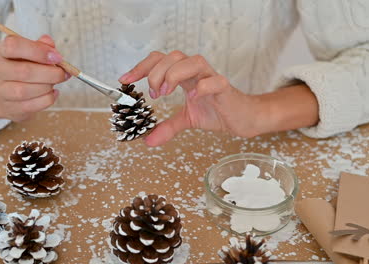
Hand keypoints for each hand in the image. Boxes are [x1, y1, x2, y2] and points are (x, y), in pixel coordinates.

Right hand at [0, 35, 68, 121]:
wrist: (7, 94)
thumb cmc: (23, 68)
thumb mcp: (31, 53)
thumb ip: (42, 46)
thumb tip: (49, 44)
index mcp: (2, 51)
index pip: (14, 46)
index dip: (38, 51)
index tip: (57, 57)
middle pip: (23, 71)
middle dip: (50, 73)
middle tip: (63, 74)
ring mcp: (0, 90)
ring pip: (24, 91)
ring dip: (47, 87)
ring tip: (55, 84)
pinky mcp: (9, 108)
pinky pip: (31, 105)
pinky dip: (47, 99)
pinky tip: (52, 93)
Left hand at [119, 51, 268, 146]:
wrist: (244, 119)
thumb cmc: (217, 111)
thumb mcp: (187, 119)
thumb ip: (167, 127)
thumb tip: (148, 140)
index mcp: (185, 75)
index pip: (160, 60)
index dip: (141, 67)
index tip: (125, 80)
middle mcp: (196, 72)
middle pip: (173, 57)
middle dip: (156, 73)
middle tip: (153, 94)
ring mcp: (211, 77)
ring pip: (192, 61)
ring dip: (174, 74)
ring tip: (166, 93)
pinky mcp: (225, 88)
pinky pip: (213, 81)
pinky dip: (201, 87)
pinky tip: (193, 98)